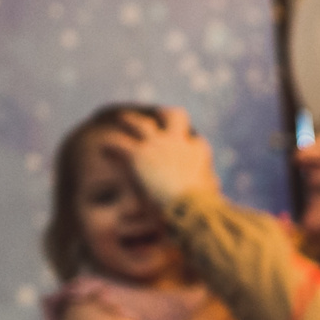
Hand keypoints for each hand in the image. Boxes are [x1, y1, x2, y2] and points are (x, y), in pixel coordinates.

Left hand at [101, 106, 220, 207]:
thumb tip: (216, 185)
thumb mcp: (210, 193)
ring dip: (130, 120)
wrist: (188, 205)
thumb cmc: (203, 204)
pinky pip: (118, 144)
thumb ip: (210, 185)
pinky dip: (110, 146)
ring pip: (140, 124)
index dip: (191, 147)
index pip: (196, 144)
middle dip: (165, 114)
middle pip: (175, 117)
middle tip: (158, 114)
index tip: (186, 151)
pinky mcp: (137, 154)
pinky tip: (103, 148)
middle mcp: (178, 142)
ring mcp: (157, 145)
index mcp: (198, 152)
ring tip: (121, 119)